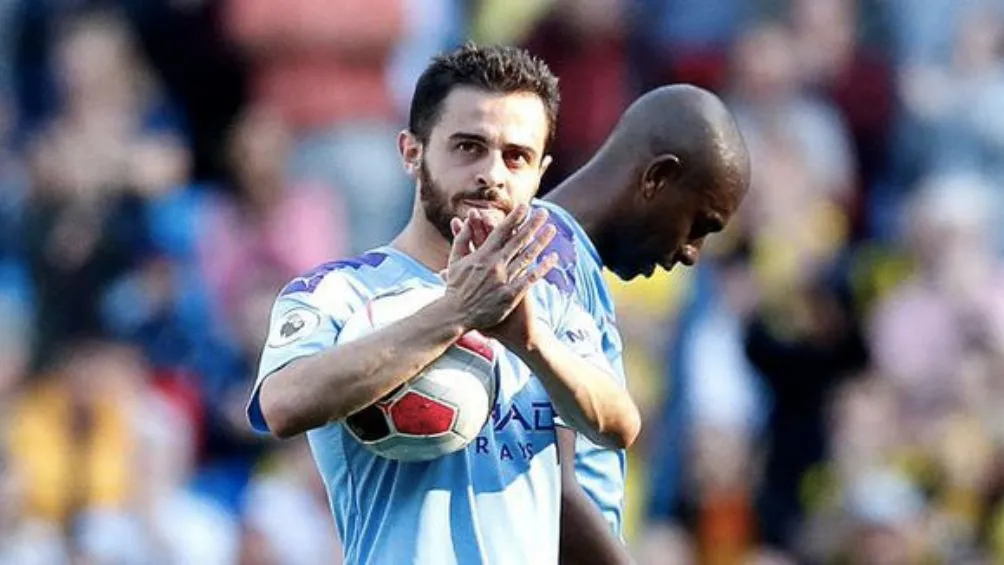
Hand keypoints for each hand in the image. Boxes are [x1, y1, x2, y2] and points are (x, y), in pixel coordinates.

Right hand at [442, 204, 557, 332]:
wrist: (455, 315)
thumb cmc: (454, 288)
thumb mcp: (454, 261)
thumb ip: (461, 239)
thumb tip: (466, 221)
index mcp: (482, 255)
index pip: (501, 231)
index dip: (514, 218)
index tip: (524, 206)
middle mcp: (495, 265)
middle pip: (518, 240)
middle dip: (532, 224)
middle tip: (544, 212)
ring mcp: (504, 280)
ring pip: (527, 256)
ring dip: (541, 241)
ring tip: (552, 229)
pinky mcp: (511, 295)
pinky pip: (531, 278)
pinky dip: (543, 267)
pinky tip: (553, 257)